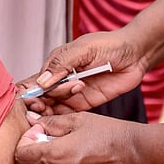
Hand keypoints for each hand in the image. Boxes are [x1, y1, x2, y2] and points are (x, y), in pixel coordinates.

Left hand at [13, 112, 144, 163]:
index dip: (24, 142)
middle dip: (23, 160)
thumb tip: (33, 120)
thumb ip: (52, 122)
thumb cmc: (110, 135)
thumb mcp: (79, 120)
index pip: (20, 155)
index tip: (36, 134)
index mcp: (54, 155)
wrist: (137, 157)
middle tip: (37, 147)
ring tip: (46, 159)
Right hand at [17, 28, 147, 114]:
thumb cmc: (110, 45)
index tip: (33, 99)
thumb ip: (62, 64)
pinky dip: (63, 118)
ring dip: (52, 111)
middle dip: (39, 104)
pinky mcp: (84, 103)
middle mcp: (60, 80)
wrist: (135, 54)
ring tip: (67, 99)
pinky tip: (68, 113)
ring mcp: (71, 93)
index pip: (34, 81)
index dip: (28, 93)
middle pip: (40, 98)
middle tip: (46, 105)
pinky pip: (68, 114)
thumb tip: (42, 82)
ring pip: (52, 108)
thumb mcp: (84, 49)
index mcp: (55, 64)